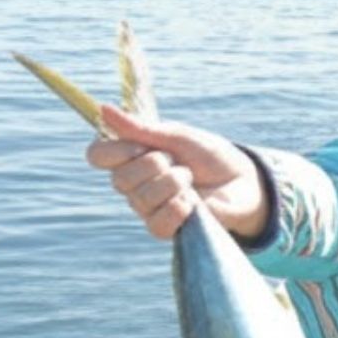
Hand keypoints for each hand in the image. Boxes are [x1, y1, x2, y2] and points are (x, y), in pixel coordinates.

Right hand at [84, 104, 266, 239]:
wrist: (240, 181)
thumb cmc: (208, 155)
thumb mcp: (177, 136)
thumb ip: (141, 129)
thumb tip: (104, 109)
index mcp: (129, 156)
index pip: (97, 155)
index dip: (118, 150)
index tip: (144, 145)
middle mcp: (131, 184)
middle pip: (120, 179)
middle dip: (156, 165)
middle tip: (178, 162)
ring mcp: (146, 207)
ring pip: (141, 200)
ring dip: (173, 184)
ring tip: (190, 179)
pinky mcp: (164, 228)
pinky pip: (157, 224)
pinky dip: (179, 209)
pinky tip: (193, 203)